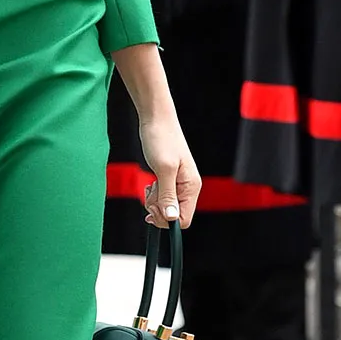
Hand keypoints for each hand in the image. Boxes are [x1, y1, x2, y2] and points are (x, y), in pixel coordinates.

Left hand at [138, 113, 201, 229]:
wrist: (156, 119)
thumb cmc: (161, 139)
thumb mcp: (164, 169)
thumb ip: (168, 195)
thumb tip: (172, 218)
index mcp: (192, 187)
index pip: (184, 219)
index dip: (166, 220)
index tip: (152, 209)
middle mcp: (188, 187)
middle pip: (174, 215)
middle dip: (159, 210)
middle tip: (149, 195)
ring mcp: (179, 183)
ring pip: (167, 206)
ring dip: (155, 202)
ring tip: (150, 185)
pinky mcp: (169, 179)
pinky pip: (162, 196)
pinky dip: (154, 194)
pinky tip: (150, 183)